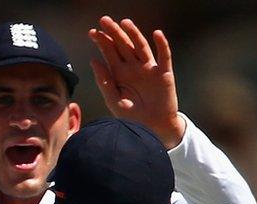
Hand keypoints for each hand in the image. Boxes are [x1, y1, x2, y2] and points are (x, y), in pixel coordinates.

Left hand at [88, 17, 185, 148]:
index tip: (92, 32)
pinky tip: (156, 34)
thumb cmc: (131, 117)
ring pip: (141, 47)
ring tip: (124, 22)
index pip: (109, 53)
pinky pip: (164, 56)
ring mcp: (149, 69)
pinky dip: (161, 44)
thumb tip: (93, 60)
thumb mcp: (114, 100)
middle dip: (114, 33)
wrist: (151, 130)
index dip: (102, 42)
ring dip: (134, 34)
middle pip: (123, 45)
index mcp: (119, 73)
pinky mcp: (164, 74)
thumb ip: (104, 81)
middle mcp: (133, 68)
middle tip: (104, 20)